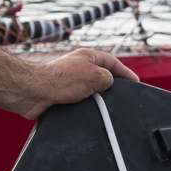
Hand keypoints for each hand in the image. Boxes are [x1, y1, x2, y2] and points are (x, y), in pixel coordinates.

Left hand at [11, 48, 137, 119]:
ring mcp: (70, 82)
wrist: (34, 93)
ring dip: (99, 99)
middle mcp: (79, 67)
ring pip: (92, 91)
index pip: (112, 62)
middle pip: (103, 77)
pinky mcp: (63, 95)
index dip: (125, 72)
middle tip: (124, 97)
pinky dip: (87, 107)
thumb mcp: (94, 75)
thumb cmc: (60, 80)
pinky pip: (81, 102)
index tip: (136, 83)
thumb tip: (108, 85)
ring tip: (108, 108)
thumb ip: (108, 78)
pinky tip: (92, 113)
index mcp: (87, 57)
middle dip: (113, 86)